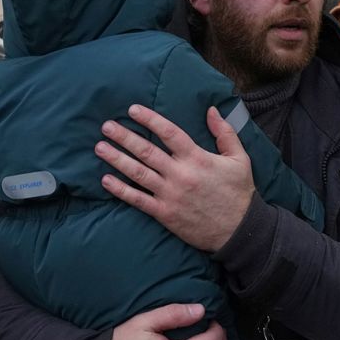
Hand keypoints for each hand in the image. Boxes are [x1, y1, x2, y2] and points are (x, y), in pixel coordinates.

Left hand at [97, 105, 253, 252]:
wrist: (239, 230)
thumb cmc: (239, 193)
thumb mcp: (239, 158)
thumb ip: (225, 132)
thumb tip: (212, 109)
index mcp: (197, 158)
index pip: (169, 132)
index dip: (149, 119)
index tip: (132, 109)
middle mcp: (180, 174)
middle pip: (147, 151)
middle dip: (124, 137)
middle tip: (106, 126)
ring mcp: (170, 195)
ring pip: (138, 173)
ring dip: (117, 159)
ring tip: (100, 148)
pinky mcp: (165, 213)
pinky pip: (138, 200)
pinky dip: (120, 190)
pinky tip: (106, 180)